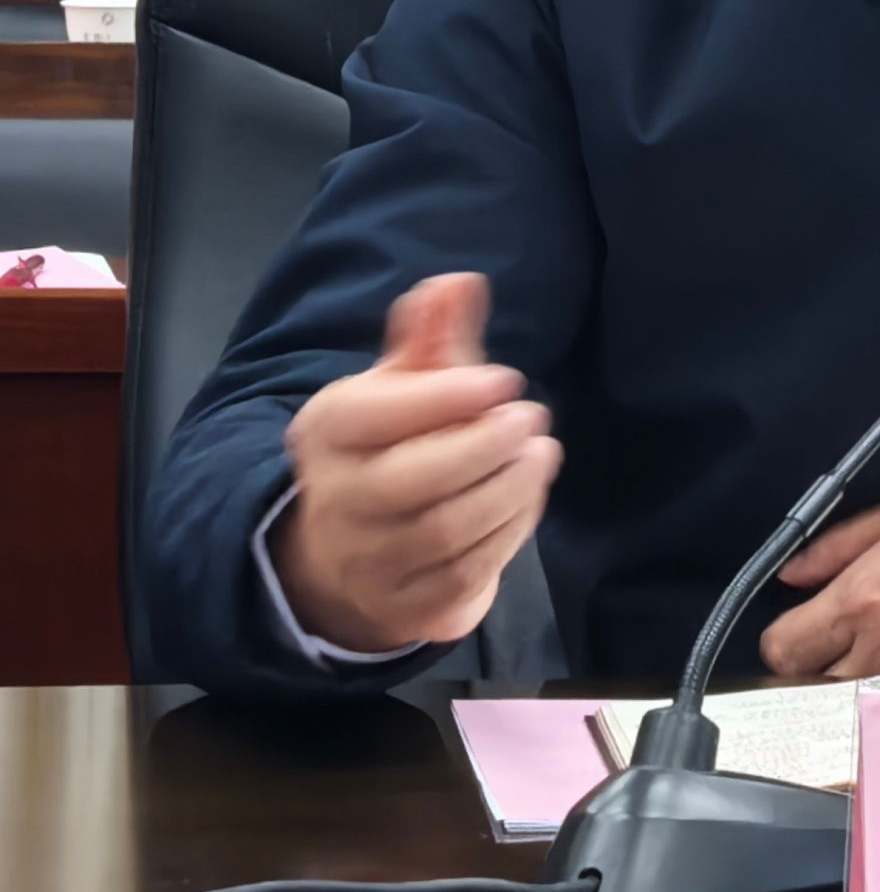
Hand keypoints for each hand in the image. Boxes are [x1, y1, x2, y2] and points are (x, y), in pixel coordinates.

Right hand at [271, 273, 561, 653]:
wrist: (347, 552)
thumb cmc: (390, 446)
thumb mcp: (402, 384)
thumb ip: (430, 335)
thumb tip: (460, 283)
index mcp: (326, 434)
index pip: (376, 415)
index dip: (447, 396)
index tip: (506, 379)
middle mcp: (336, 502)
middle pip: (412, 480)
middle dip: (484, 446)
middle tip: (532, 418)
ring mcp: (367, 564)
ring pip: (446, 531)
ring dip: (509, 489)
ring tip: (541, 453)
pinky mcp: (406, 608)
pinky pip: (466, 574)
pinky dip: (509, 532)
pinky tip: (526, 496)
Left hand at [758, 478, 879, 679]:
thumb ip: (842, 543)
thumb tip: (793, 572)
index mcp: (869, 601)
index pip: (781, 650)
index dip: (781, 632)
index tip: (799, 611)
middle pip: (809, 683)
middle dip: (814, 654)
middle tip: (841, 616)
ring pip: (852, 693)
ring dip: (855, 666)